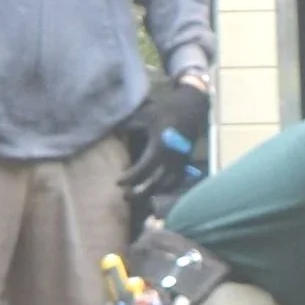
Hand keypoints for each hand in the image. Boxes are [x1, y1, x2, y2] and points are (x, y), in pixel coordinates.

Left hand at [118, 78, 211, 197]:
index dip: (129, 179)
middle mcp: (171, 159)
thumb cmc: (166, 110)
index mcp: (160, 148)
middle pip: (155, 184)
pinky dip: (167, 188)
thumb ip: (128, 125)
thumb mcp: (145, 114)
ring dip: (153, 193)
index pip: (142, 170)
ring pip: (168, 186)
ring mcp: (180, 163)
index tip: (118, 182)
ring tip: (140, 196)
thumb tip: (112, 133)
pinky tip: (156, 189)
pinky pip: (177, 182)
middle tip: (125, 196)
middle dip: (139, 193)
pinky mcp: (186, 163)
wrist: (192, 107)